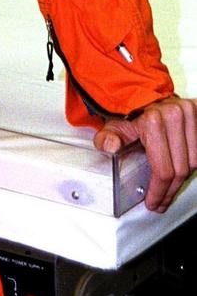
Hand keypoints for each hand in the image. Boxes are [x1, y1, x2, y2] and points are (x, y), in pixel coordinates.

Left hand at [93, 95, 196, 212]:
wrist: (145, 93)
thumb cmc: (131, 110)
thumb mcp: (114, 124)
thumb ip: (107, 137)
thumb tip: (109, 146)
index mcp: (153, 119)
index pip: (163, 168)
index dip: (158, 191)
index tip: (153, 202)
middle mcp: (174, 115)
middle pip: (180, 169)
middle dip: (169, 191)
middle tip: (161, 201)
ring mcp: (189, 114)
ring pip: (194, 163)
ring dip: (181, 180)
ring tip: (168, 188)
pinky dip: (190, 165)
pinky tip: (178, 173)